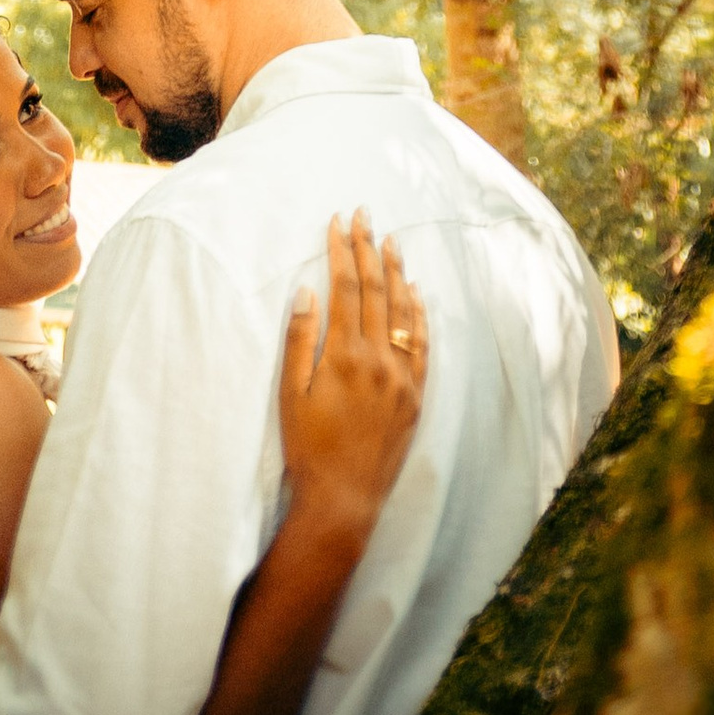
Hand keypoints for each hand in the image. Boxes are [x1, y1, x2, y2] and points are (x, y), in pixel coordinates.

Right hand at [277, 211, 426, 540]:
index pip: (346, 288)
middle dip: (369, 249)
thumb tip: (307, 290)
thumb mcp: (290, 394)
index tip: (338, 221)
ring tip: (392, 242)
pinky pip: (422, 345)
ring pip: (403, 312)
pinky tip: (416, 294)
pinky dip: (419, 315)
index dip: (342, 251)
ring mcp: (402, 377)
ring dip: (397, 273)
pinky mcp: (415, 396)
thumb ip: (300, 340)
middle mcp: (379, 360)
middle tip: (365, 215)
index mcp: (345, 356)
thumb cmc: (307, 448)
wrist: (344, 499)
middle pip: (376, 291)